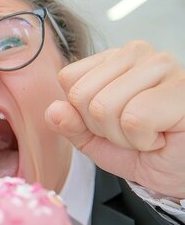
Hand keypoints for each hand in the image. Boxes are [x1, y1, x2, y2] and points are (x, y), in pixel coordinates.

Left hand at [45, 40, 184, 198]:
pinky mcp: (180, 89)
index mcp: (112, 59)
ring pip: (104, 106)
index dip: (83, 113)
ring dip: (123, 135)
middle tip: (132, 131)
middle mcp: (137, 53)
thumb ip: (70, 124)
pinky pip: (134, 119)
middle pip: (83, 95)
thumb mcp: (94, 140)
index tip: (112, 122)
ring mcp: (162, 65)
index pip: (69, 79)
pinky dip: (143, 140)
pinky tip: (163, 135)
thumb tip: (52, 110)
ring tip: (148, 133)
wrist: (179, 172)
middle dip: (102, 127)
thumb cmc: (142, 150)